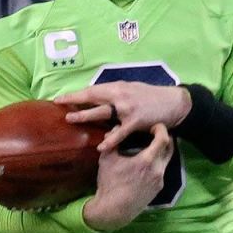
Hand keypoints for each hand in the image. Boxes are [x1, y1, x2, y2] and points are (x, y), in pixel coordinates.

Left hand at [56, 82, 190, 152]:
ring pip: (101, 112)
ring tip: (70, 119)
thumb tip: (99, 98)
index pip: (92, 90)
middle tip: (59, 105)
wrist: (173, 103)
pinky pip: (119, 132)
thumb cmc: (152, 96)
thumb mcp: (132, 89)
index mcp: (118, 87)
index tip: (61, 98)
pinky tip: (101, 146)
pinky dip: (110, 140)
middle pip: (93, 97)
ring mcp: (126, 109)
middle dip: (74, 101)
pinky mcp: (135, 122)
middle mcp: (120, 95)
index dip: (76, 94)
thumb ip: (116, 94)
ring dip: (85, 116)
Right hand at [82, 122, 173, 230]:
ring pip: (166, 160)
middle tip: (155, 133)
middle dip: (165, 138)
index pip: (163, 139)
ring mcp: (160, 180)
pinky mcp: (158, 188)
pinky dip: (157, 163)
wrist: (114, 210)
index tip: (155, 126)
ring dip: (161, 151)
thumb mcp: (107, 159)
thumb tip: (115, 127)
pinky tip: (147, 163)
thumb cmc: (110, 183)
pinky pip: (161, 171)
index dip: (161, 129)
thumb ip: (113, 140)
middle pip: (170, 148)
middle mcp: (158, 170)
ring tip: (151, 147)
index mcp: (147, 160)